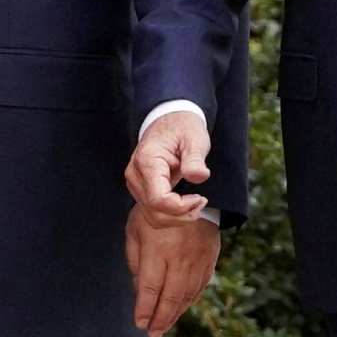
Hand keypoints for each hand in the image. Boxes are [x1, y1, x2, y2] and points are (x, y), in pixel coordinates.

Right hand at [125, 110, 211, 226]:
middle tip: (201, 202)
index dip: (181, 207)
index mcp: (147, 161)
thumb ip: (195, 159)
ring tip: (195, 204)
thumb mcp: (194, 139)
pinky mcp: (140, 189)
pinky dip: (170, 215)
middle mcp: (135, 174)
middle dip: (181, 215)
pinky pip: (152, 212)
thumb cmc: (183, 127)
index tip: (200, 198)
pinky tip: (185, 204)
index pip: (159, 200)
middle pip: (155, 212)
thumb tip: (199, 176)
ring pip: (152, 217)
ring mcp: (135, 183)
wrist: (169, 119)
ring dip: (176, 218)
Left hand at [127, 204, 219, 336]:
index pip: (150, 288)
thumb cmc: (155, 212)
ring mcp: (197, 260)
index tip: (139, 324)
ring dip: (174, 315)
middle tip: (152, 334)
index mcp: (158, 249)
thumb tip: (138, 289)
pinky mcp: (209, 261)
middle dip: (160, 320)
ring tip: (164, 328)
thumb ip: (135, 259)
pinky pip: (199, 288)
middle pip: (170, 298)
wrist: (193, 194)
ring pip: (186, 296)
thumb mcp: (135, 228)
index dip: (144, 310)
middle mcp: (179, 258)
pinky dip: (188, 303)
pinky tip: (180, 310)